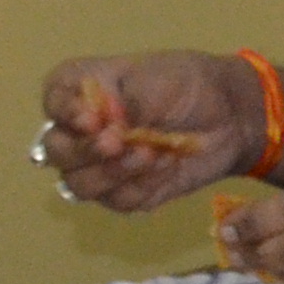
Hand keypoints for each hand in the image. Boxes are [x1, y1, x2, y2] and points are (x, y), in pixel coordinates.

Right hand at [35, 53, 255, 212]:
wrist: (230, 114)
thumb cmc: (186, 85)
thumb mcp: (155, 81)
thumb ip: (127, 106)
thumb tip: (109, 135)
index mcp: (79, 91)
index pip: (53, 103)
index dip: (65, 114)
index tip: (92, 119)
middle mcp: (80, 131)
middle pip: (57, 152)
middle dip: (86, 152)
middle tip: (118, 143)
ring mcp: (100, 165)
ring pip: (80, 185)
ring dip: (114, 173)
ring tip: (152, 154)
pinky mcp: (126, 191)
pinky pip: (118, 201)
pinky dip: (142, 187)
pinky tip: (167, 166)